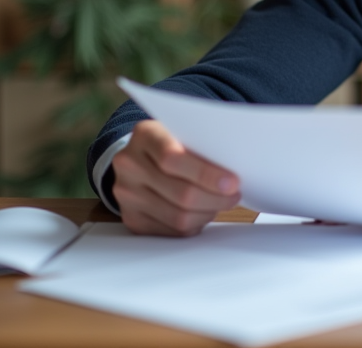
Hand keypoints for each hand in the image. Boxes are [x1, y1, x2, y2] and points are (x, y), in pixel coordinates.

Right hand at [111, 119, 240, 236]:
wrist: (139, 158)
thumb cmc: (171, 143)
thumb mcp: (182, 131)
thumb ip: (202, 144)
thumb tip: (234, 168)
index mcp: (144, 135)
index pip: (172, 158)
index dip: (206, 174)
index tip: (232, 182)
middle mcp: (129, 164)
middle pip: (180, 193)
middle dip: (215, 198)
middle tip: (234, 195)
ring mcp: (127, 194)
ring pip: (178, 217)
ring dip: (207, 213)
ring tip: (220, 203)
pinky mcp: (132, 218)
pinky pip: (171, 231)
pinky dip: (194, 224)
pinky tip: (201, 212)